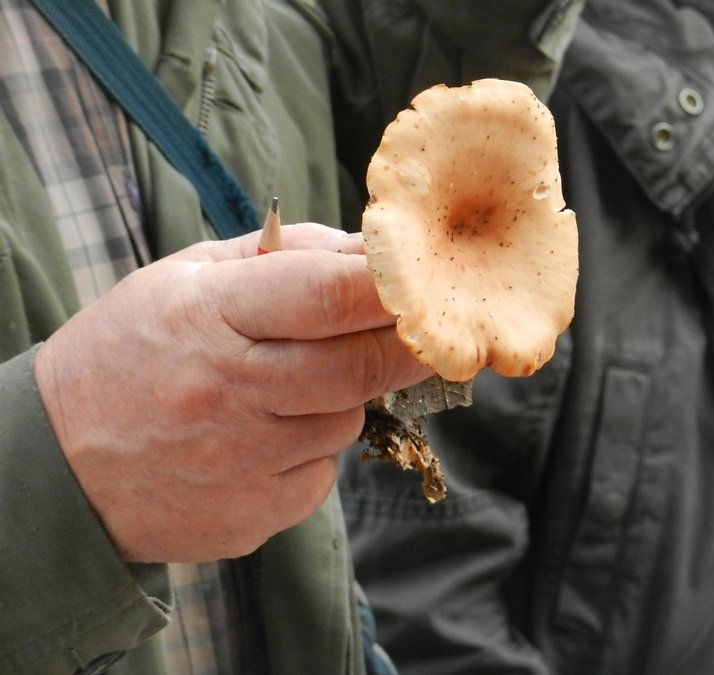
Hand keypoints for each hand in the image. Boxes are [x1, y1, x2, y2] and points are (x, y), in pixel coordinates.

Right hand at [34, 224, 430, 562]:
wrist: (57, 465)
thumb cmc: (130, 353)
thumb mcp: (185, 277)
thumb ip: (282, 255)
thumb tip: (367, 253)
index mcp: (209, 317)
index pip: (330, 293)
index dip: (392, 285)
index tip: (425, 281)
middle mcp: (229, 392)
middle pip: (362, 365)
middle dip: (404, 344)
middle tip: (418, 331)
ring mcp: (242, 462)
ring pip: (348, 421)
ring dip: (342, 400)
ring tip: (283, 391)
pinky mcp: (252, 515)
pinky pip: (322, 474)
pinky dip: (310, 451)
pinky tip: (260, 440)